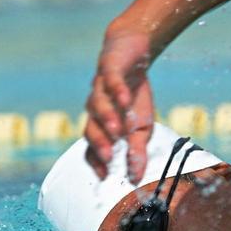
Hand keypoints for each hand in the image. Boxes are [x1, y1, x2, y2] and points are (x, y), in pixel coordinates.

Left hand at [84, 29, 155, 183]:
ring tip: (118, 131)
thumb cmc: (135, 97)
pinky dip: (117, 90)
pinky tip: (124, 99)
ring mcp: (99, 89)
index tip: (105, 176)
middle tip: (108, 157)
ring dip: (107, 118)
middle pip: (90, 129)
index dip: (96, 161)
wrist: (133, 54)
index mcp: (101, 128)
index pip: (92, 149)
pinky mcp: (109, 69)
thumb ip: (137, 151)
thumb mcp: (140, 127)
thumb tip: (137, 177)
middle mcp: (95, 111)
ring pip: (97, 105)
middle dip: (99, 144)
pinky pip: (110, 80)